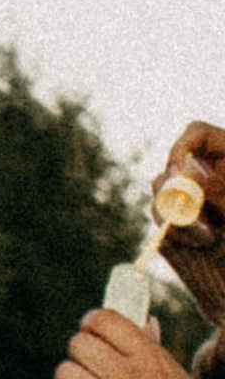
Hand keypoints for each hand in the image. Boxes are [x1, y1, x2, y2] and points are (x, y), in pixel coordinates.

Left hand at [43, 310, 208, 378]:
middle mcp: (122, 374)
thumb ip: (155, 352)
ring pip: (64, 373)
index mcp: (146, 356)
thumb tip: (147, 323)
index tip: (88, 330)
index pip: (105, 320)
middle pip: (79, 344)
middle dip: (79, 354)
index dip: (91, 322)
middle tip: (86, 368)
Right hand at [161, 124, 224, 326]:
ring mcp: (187, 201)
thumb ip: (219, 187)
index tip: (179, 175)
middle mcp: (203, 174)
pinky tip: (199, 244)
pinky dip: (173, 235)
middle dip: (174, 189)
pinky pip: (161, 224)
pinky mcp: (175, 227)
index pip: (195, 134)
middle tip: (188, 213)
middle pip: (172, 165)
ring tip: (205, 235)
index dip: (182, 149)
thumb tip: (188, 172)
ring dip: (175, 216)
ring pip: (160, 195)